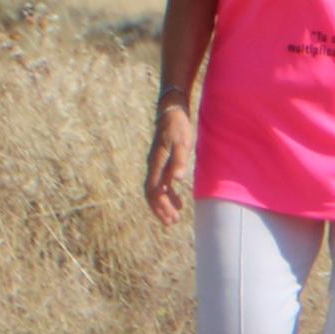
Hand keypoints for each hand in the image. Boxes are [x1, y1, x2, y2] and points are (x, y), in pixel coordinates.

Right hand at [143, 103, 192, 226]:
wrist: (172, 111)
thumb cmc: (178, 127)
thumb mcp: (182, 143)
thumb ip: (180, 161)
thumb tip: (177, 180)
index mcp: (156, 163)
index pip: (154, 190)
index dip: (160, 205)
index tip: (170, 218)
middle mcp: (152, 166)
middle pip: (152, 193)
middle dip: (161, 209)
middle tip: (172, 222)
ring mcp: (156, 164)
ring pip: (155, 189)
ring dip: (163, 204)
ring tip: (174, 216)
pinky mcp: (161, 161)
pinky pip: (160, 182)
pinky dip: (167, 193)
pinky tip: (178, 200)